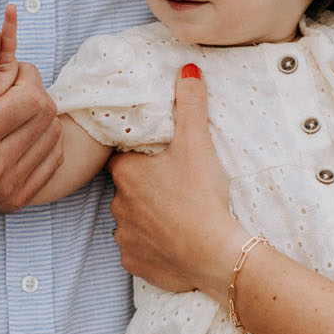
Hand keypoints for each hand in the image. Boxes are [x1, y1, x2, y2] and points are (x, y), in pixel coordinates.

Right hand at [0, 39, 61, 215]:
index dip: (26, 77)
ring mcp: (7, 189)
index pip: (31, 98)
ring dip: (39, 117)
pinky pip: (52, 160)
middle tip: (12, 90)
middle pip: (46, 116)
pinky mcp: (16, 200)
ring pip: (53, 137)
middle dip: (34, 93)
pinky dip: (43, 140)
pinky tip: (20, 132)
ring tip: (13, 111)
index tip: (11, 74)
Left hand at [108, 66, 244, 295]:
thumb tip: (187, 70)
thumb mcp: (197, 143)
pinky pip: (138, 250)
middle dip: (144, 186)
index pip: (123, 156)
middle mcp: (117, 204)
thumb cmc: (202, 196)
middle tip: (173, 185)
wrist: (215, 255)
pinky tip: (173, 242)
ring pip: (131, 219)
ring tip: (176, 214)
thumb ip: (190, 104)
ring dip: (147, 217)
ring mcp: (124, 236)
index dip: (140, 155)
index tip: (158, 157)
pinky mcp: (134, 262)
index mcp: (126, 173)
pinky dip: (152, 246)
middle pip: (127, 188)